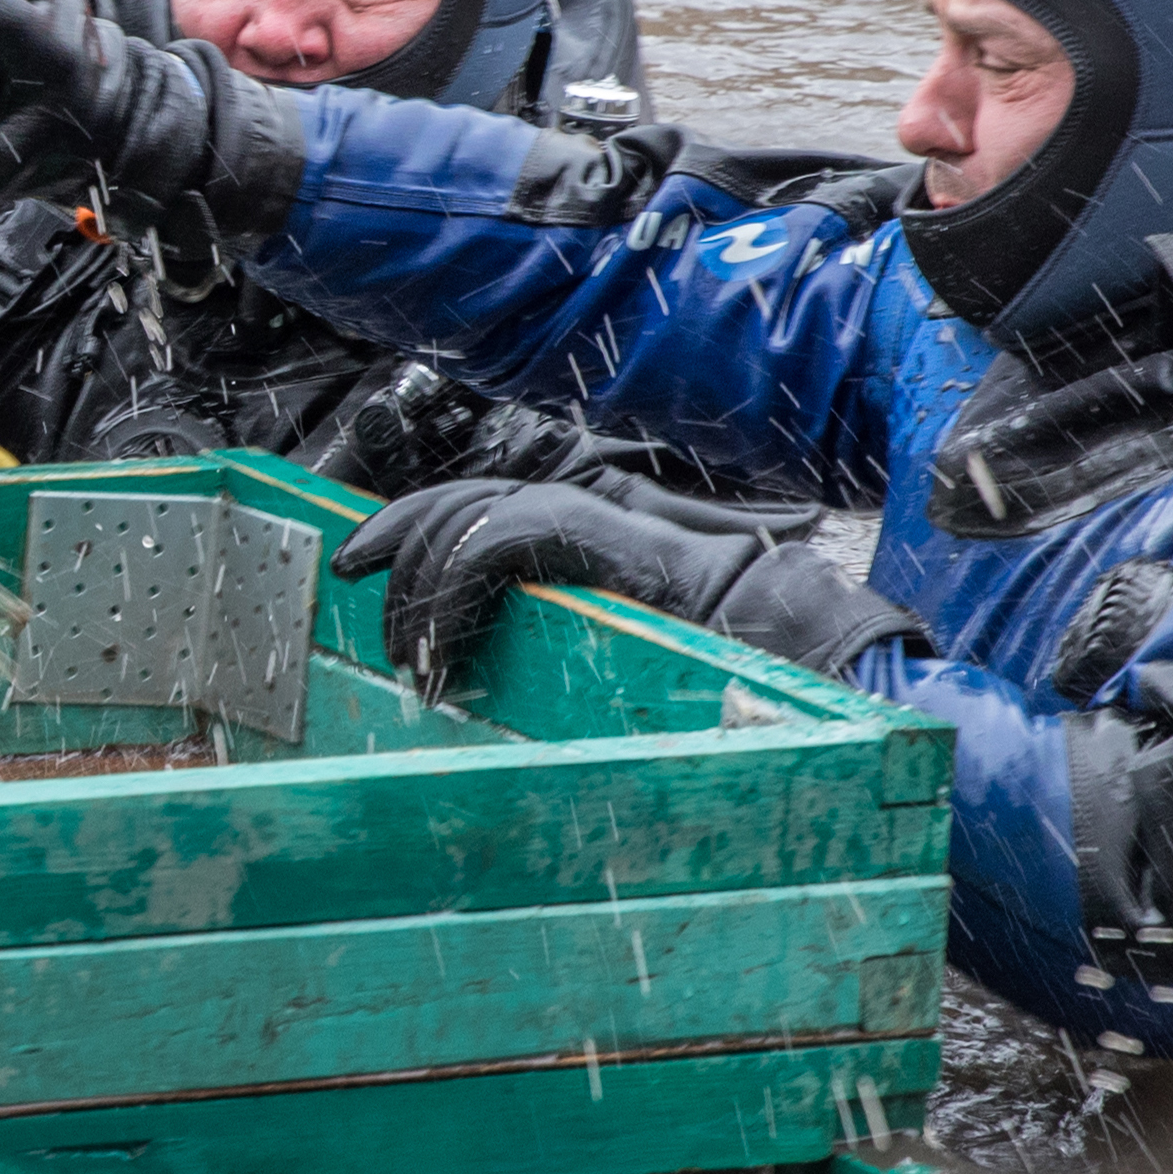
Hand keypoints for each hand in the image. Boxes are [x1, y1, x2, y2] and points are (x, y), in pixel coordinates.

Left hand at [328, 475, 930, 692]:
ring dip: (421, 581)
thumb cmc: (734, 677)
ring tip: (407, 649)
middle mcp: (602, 510)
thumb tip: (484, 667)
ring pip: (475, 514)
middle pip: (465, 496)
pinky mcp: (619, 540)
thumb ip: (559, 638)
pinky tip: (442, 642)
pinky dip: (457, 584)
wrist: (821, 667)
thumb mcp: (617, 653)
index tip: (358, 566)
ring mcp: (612, 521)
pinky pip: (507, 536)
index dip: (413, 525)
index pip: (485, 502)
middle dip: (397, 536)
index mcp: (599, 531)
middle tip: (351, 583)